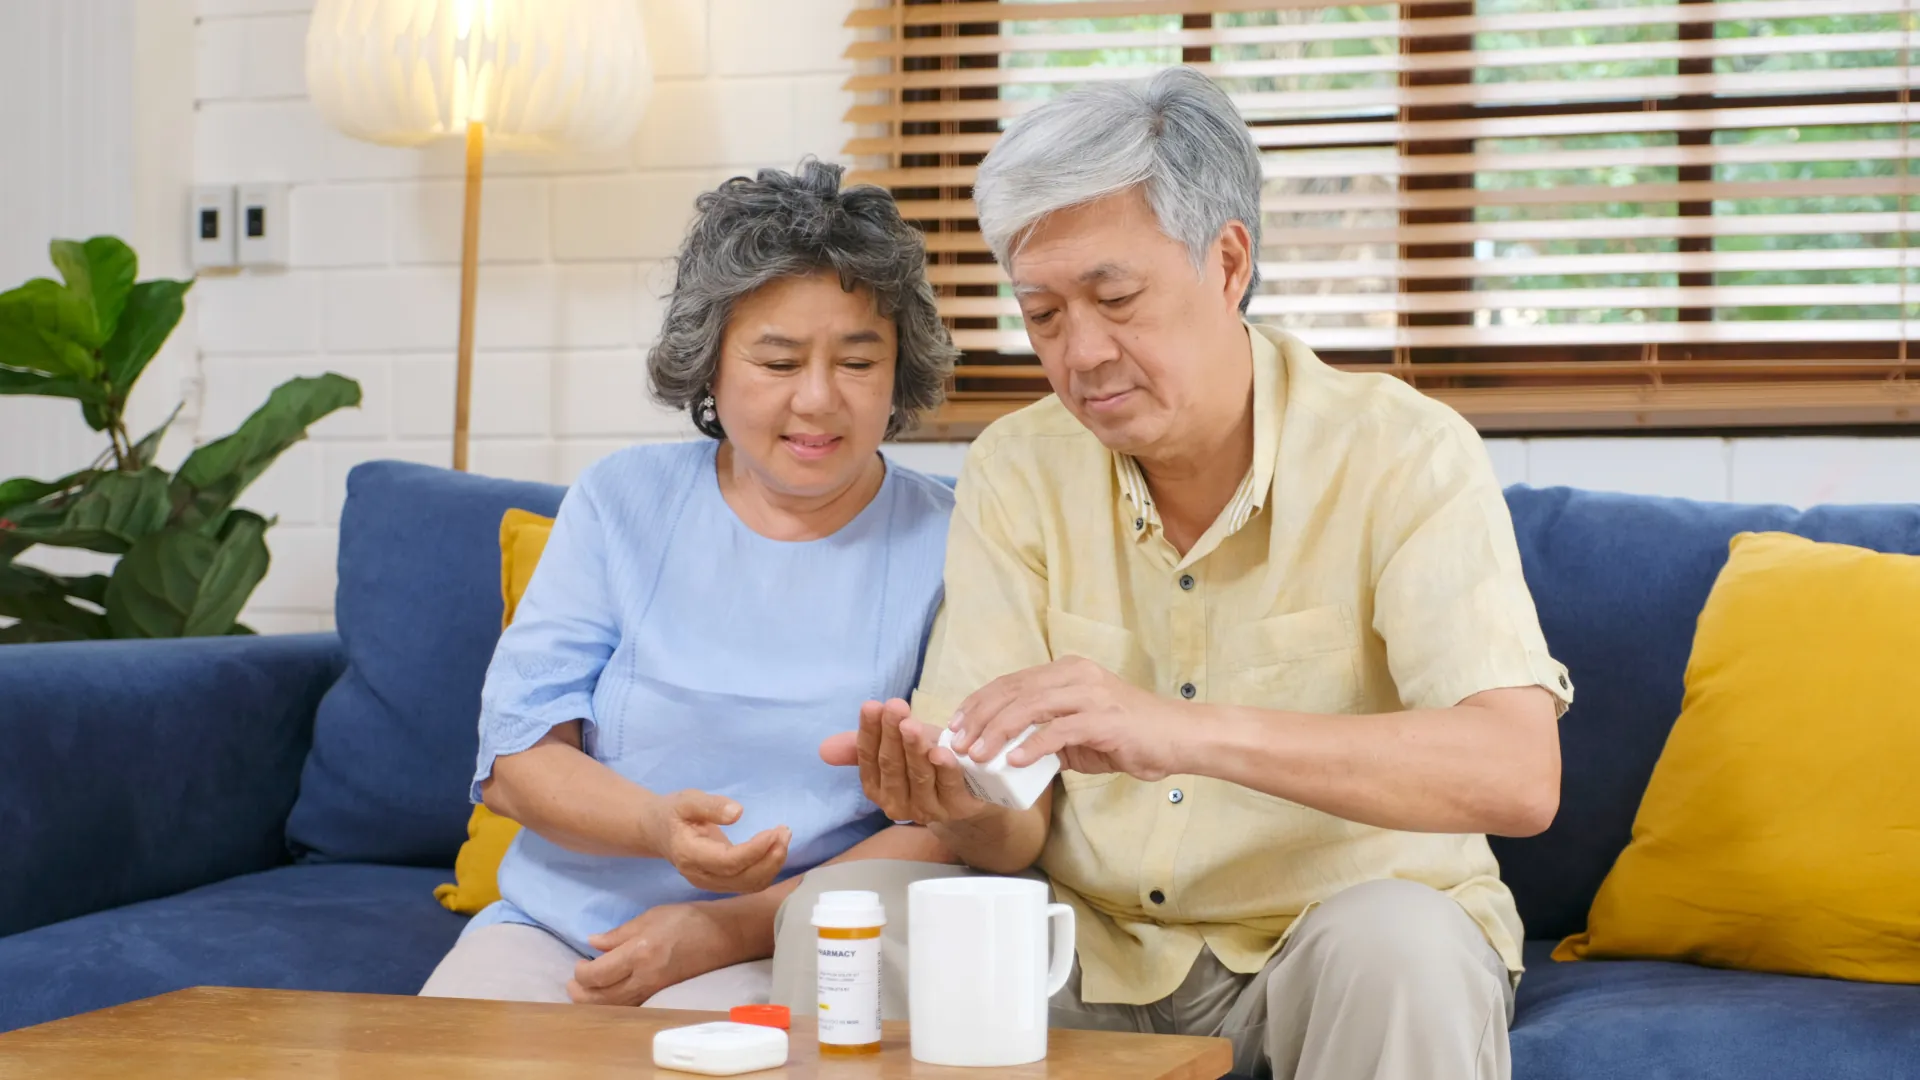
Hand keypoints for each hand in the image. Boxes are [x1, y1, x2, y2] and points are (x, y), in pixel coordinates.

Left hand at [569, 902, 738, 1005]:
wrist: (722, 936)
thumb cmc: (687, 919)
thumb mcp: (650, 917)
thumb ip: (619, 933)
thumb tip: (592, 943)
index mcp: (639, 953)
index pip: (597, 975)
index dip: (581, 972)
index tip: (579, 962)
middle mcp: (644, 977)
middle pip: (600, 999)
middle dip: (580, 993)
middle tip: (575, 980)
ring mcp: (653, 990)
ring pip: (613, 1007)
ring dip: (593, 1001)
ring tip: (588, 987)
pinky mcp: (660, 996)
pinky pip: (628, 1006)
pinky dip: (612, 1004)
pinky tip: (609, 992)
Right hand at [642, 791, 789, 893]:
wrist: (658, 831)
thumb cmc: (674, 812)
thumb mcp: (687, 800)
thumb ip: (711, 806)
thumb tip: (738, 812)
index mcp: (689, 854)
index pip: (727, 861)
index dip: (754, 851)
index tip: (774, 832)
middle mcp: (699, 875)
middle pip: (742, 878)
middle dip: (769, 858)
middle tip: (784, 832)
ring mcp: (709, 883)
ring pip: (749, 884)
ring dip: (772, 864)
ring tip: (783, 837)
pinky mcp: (720, 884)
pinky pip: (749, 884)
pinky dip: (767, 869)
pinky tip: (776, 849)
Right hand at [820, 699, 991, 824]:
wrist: (969, 786)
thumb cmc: (926, 760)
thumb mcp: (896, 745)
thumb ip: (861, 745)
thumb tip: (824, 748)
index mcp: (876, 787)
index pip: (868, 757)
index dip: (869, 731)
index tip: (872, 706)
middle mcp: (896, 802)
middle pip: (891, 765)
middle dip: (891, 734)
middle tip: (894, 706)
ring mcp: (926, 809)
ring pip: (917, 775)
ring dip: (914, 749)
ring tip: (911, 724)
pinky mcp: (955, 808)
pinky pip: (947, 787)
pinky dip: (944, 769)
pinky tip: (941, 751)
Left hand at [947, 657, 1185, 780]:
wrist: (1179, 738)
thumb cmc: (1130, 735)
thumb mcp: (1080, 730)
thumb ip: (1047, 733)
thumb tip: (1010, 751)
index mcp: (1067, 671)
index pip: (1011, 682)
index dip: (978, 702)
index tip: (955, 725)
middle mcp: (1075, 676)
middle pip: (1013, 691)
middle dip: (978, 718)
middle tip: (956, 744)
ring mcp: (1090, 695)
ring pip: (1029, 708)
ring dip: (997, 732)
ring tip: (977, 756)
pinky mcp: (1103, 720)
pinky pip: (1058, 731)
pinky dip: (1032, 747)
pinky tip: (1012, 762)